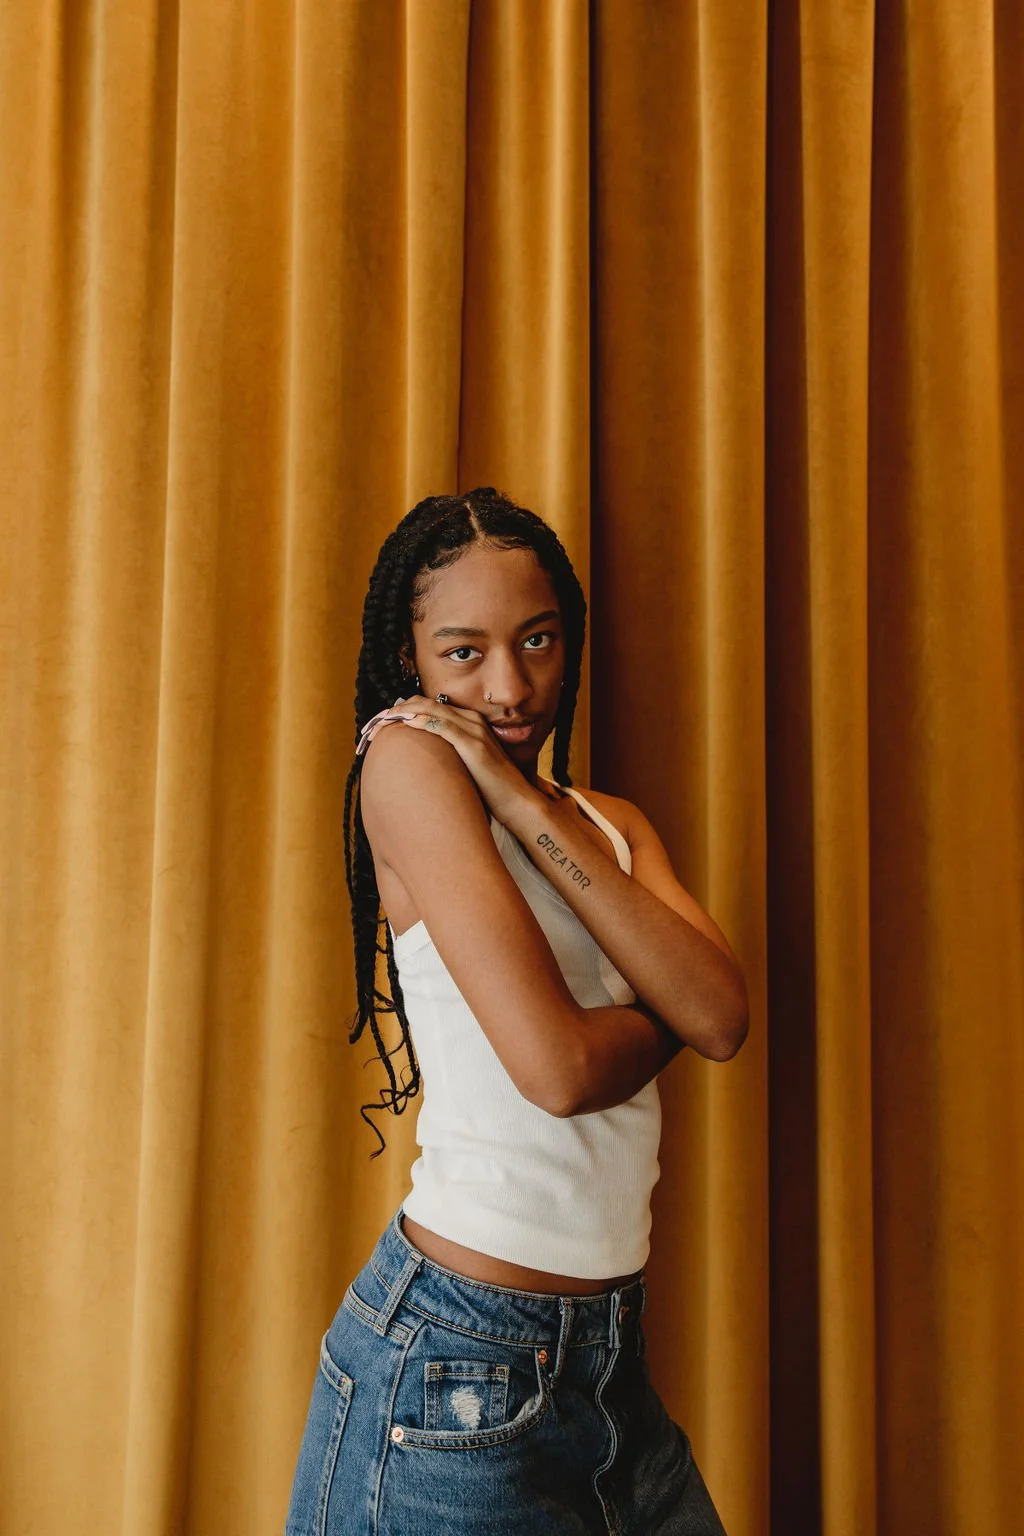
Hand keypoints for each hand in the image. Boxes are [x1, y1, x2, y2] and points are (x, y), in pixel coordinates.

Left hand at [356, 695, 537, 824]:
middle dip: (396, 710)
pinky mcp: (474, 747)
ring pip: (430, 711)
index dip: (403, 710)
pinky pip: (443, 727)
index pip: (430, 706)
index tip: (382, 722)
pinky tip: (404, 723)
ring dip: (402, 713)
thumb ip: (450, 757)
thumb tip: (425, 763)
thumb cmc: (493, 789)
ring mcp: (474, 732)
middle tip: (372, 723)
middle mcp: (472, 722)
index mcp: (470, 723)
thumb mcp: (468, 766)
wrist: (518, 802)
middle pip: (425, 704)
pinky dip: (421, 721)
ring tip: (379, 721)